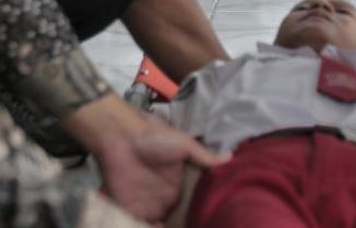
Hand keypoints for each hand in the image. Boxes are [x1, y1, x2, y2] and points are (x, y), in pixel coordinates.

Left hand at [64, 95, 228, 222]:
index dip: (196, 218)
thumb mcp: (184, 145)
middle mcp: (164, 201)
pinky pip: (135, 226)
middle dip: (182, 226)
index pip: (190, 210)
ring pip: (155, 226)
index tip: (208, 222)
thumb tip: (231, 157)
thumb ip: (204, 156)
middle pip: (175, 222)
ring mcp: (146, 207)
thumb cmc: (155, 138)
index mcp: (179, 188)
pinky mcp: (129, 210)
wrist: (124, 136)